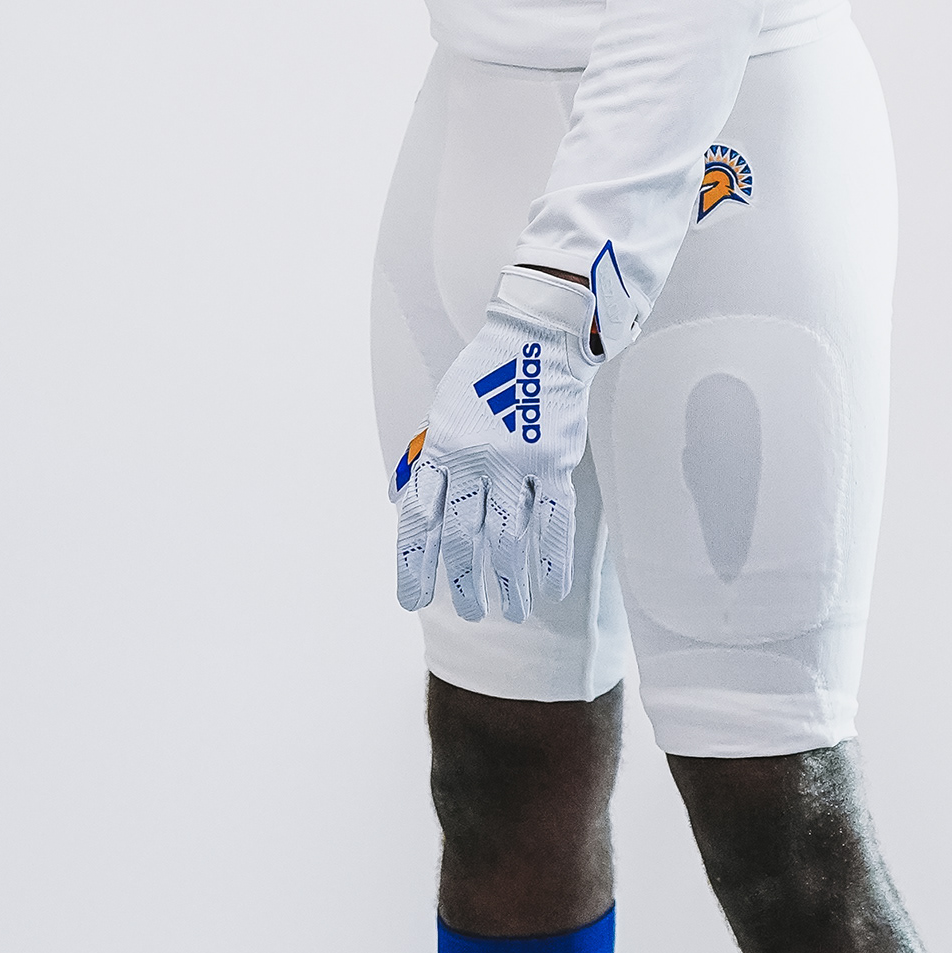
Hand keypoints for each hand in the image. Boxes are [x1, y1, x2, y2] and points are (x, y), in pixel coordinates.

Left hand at [394, 269, 598, 624]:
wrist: (535, 341)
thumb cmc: (483, 379)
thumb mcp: (440, 414)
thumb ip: (424, 459)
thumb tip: (397, 498)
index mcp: (441, 450)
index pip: (420, 519)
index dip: (414, 564)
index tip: (410, 599)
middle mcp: (474, 460)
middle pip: (465, 537)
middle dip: (464, 582)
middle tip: (469, 611)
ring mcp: (516, 462)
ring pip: (509, 537)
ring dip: (509, 581)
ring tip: (511, 611)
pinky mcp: (554, 460)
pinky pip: (554, 519)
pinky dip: (553, 557)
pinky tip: (551, 587)